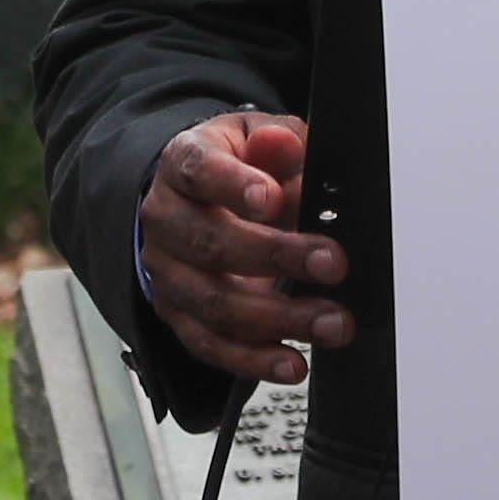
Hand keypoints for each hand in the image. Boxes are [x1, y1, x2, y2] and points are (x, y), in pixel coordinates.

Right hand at [141, 109, 350, 382]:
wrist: (199, 198)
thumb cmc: (240, 164)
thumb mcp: (260, 138)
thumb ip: (277, 142)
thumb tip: (283, 145)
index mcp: (182, 163)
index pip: (199, 171)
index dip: (233, 185)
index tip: (273, 199)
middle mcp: (165, 220)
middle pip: (210, 243)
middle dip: (276, 257)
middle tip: (333, 264)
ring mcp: (167, 273)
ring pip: (213, 302)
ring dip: (278, 318)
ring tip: (331, 323)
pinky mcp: (178, 316)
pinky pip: (210, 345)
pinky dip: (253, 359)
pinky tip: (292, 362)